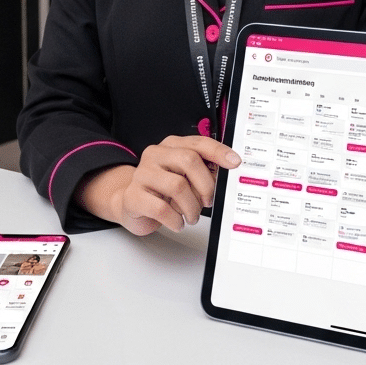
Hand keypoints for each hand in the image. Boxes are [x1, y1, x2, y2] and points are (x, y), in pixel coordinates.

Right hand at [76, 135, 240, 235]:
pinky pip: (161, 208)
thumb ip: (202, 172)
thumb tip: (224, 178)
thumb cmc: (161, 190)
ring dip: (191, 207)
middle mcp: (156, 155)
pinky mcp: (133, 196)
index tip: (235, 162)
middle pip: (189, 160)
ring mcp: (142, 174)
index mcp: (171, 146)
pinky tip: (177, 222)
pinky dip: (175, 220)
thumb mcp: (183, 176)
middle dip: (205, 184)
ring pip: (177, 186)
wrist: (130, 203)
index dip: (219, 152)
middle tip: (208, 201)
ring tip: (191, 216)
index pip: (199, 143)